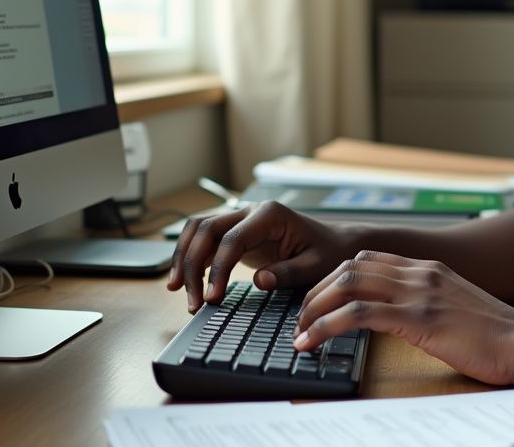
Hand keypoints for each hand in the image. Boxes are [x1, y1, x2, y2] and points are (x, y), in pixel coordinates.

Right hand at [166, 200, 356, 312]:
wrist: (336, 243)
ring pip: (198, 230)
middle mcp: (250, 211)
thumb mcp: (316, 266)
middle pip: (206, 230)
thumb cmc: (328, 252)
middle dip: (192, 265)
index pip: (231, 238)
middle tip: (193, 302)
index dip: (217, 268)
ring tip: (177, 291)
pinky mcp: (235, 232)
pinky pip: (203, 238)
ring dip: (183, 258)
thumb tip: (258, 281)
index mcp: (271, 214)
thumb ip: (288, 273)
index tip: (212, 297)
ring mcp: (241, 218)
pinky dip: (189, 256)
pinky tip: (182, 281)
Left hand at [293, 250, 513, 385]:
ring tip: (300, 332)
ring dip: (315, 308)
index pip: (369, 259)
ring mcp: (420, 292)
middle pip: (351, 267)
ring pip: (347, 285)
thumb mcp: (460, 309)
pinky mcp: (418, 317)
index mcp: (431, 268)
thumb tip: (407, 318)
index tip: (321, 302)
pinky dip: (326, 327)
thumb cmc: (500, 336)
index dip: (337, 278)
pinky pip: (357, 315)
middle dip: (317, 292)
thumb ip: (432, 304)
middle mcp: (422, 272)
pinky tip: (312, 343)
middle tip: (302, 318)